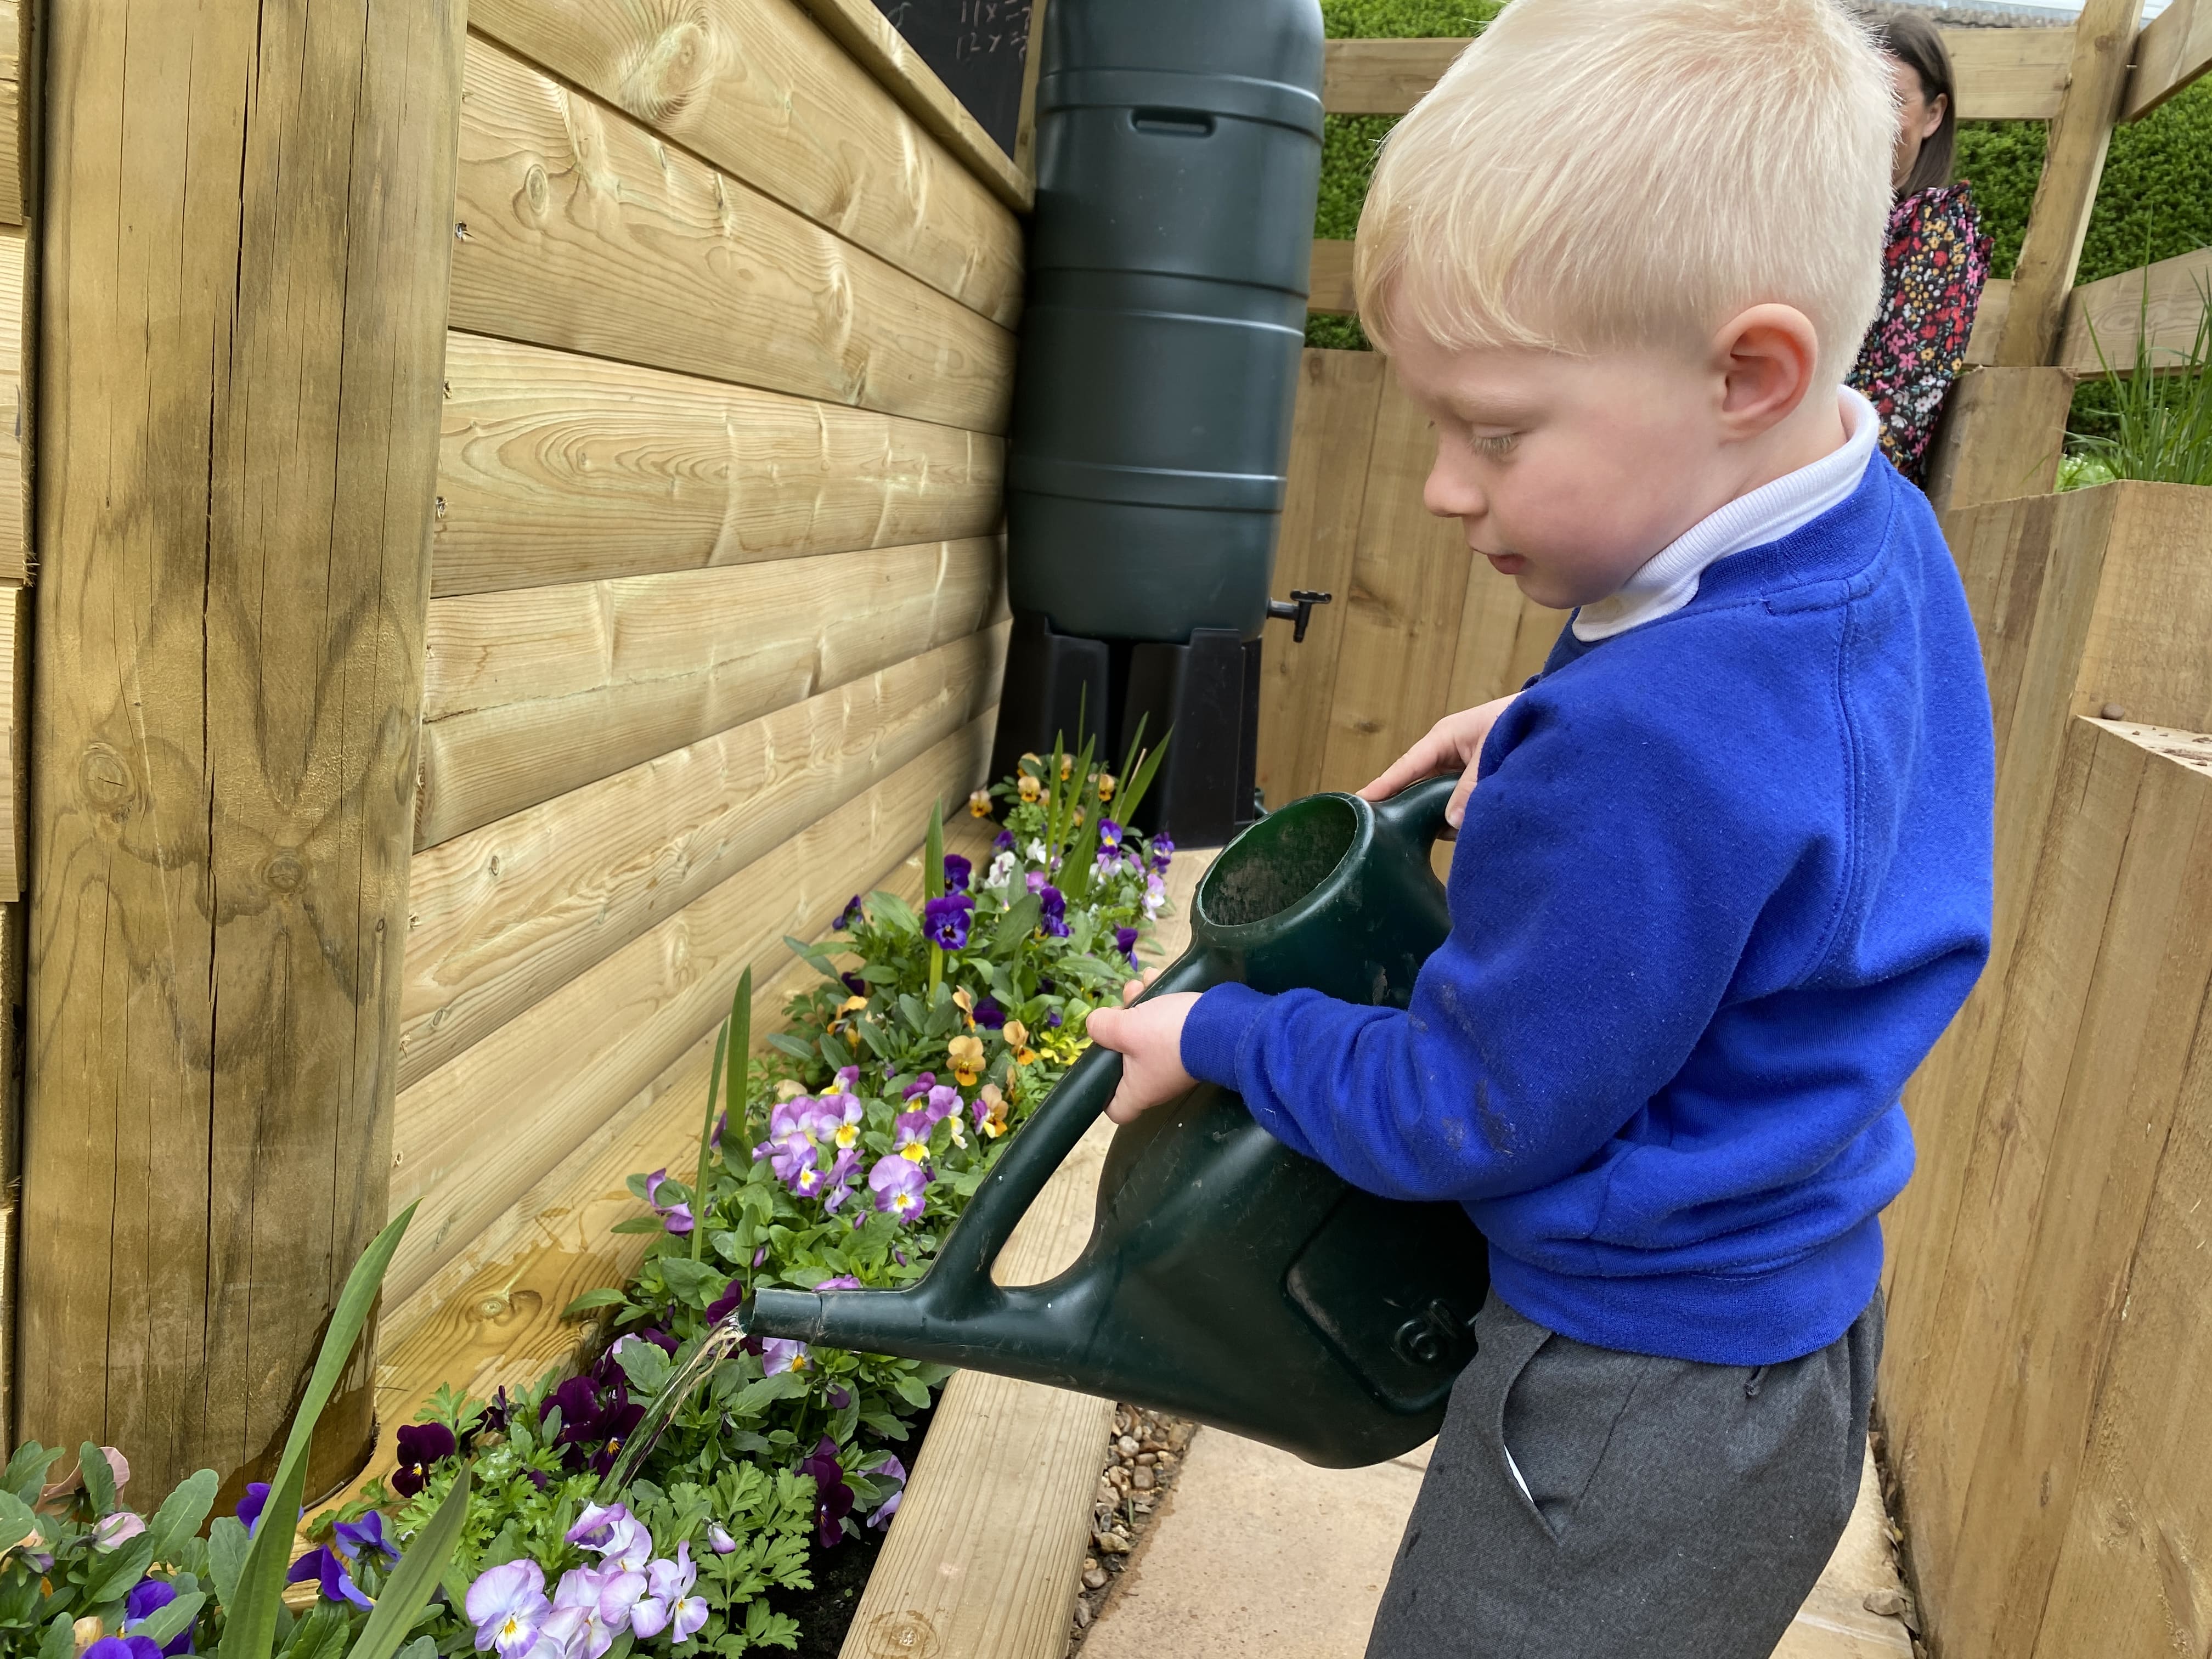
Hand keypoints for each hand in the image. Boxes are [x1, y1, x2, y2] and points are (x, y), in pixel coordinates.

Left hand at [1086, 992, 1199, 1123]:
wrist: (1222, 1025)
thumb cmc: (1168, 1036)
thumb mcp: (1126, 1028)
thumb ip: (1102, 1027)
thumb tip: (1094, 1026)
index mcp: (1139, 1091)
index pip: (1116, 1110)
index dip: (1102, 1092)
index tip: (1099, 1065)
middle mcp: (1157, 1083)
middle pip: (1126, 1062)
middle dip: (1119, 1029)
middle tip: (1120, 1010)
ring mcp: (1175, 1063)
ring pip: (1146, 1037)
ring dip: (1139, 1009)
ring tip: (1138, 986)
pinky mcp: (1189, 1044)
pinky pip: (1167, 1027)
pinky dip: (1159, 1005)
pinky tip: (1154, 979)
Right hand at [1357, 693, 1519, 827]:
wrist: (1551, 715)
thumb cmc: (1518, 720)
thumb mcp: (1491, 752)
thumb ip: (1472, 787)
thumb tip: (1452, 822)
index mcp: (1444, 738)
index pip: (1405, 766)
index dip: (1383, 786)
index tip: (1360, 803)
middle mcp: (1447, 753)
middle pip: (1417, 787)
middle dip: (1414, 809)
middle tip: (1400, 834)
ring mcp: (1460, 767)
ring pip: (1439, 798)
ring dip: (1445, 815)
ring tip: (1455, 831)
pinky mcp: (1473, 779)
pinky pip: (1458, 802)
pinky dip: (1463, 815)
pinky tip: (1472, 825)